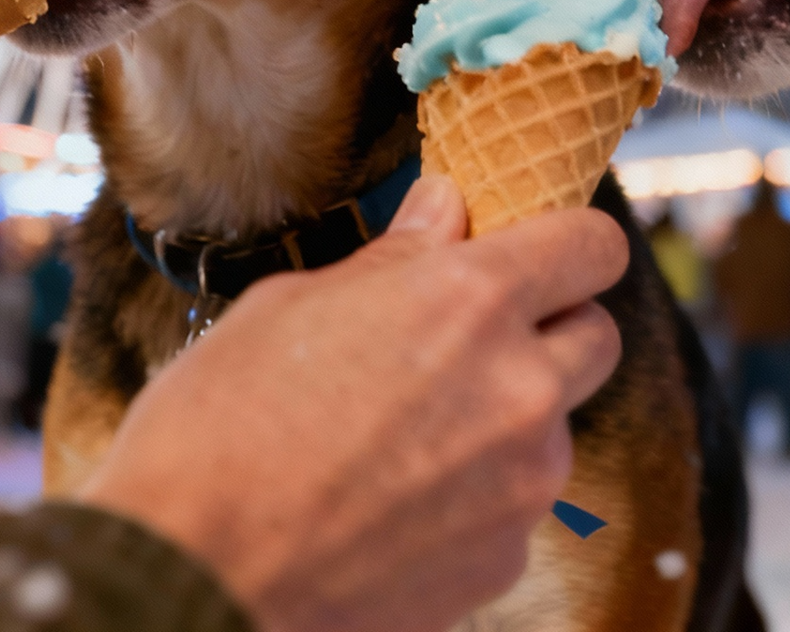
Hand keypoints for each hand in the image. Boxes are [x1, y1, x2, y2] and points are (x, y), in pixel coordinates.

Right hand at [82, 175, 627, 631]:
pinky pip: (516, 503)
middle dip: (554, 325)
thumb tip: (444, 213)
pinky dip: (477, 491)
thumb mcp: (295, 303)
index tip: (538, 246)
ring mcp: (520, 486)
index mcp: (471, 301)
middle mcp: (519, 390)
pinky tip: (396, 493)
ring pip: (556, 425)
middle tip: (477, 333)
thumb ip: (394, 258)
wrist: (190, 576)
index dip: (571, 239)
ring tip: (411, 427)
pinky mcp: (501, 562)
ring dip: (511, 414)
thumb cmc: (220, 424)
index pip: (593, 245)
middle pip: (598, 335)